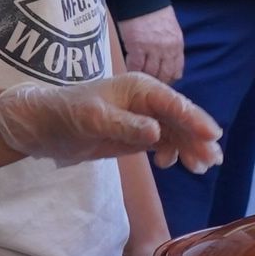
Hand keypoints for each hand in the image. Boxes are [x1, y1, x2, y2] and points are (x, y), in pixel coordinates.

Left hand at [0, 74, 223, 170]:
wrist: (42, 128)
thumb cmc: (66, 115)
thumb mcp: (94, 119)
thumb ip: (126, 126)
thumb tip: (157, 132)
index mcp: (139, 88)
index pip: (174, 103)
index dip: (195, 119)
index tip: (212, 135)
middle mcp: (146, 100)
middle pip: (181, 118)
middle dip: (198, 137)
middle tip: (212, 160)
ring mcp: (142, 118)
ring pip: (176, 132)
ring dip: (189, 147)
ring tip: (199, 167)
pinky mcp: (136, 134)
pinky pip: (163, 142)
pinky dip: (173, 152)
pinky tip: (171, 164)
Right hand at [117, 6, 186, 82]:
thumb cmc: (155, 12)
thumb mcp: (171, 30)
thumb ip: (171, 47)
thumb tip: (166, 64)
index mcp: (177, 45)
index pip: (177, 71)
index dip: (168, 79)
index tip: (161, 83)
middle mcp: (167, 49)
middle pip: (164, 75)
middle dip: (156, 82)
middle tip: (147, 85)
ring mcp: (153, 49)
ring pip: (149, 73)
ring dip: (143, 78)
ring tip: (136, 79)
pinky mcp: (137, 47)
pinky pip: (135, 67)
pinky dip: (131, 70)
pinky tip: (128, 68)